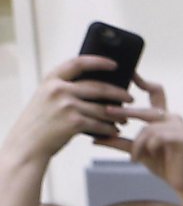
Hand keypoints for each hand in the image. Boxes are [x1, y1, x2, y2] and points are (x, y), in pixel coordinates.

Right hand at [1, 57, 135, 164]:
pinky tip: (115, 130)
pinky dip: (110, 128)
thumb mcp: (46, 97)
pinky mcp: (74, 123)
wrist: (29, 143)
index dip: (98, 62)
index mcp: (51, 79)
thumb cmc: (41, 120)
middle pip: (98, 87)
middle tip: (130, 98)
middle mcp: (59, 89)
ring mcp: (66, 105)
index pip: (78, 63)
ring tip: (125, 118)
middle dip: (118, 93)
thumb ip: (64, 88)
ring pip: (102, 109)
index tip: (114, 64)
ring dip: (118, 115)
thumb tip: (96, 85)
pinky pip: (100, 124)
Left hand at [107, 76, 182, 193]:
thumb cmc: (163, 165)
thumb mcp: (137, 151)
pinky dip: (144, 148)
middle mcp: (172, 118)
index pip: (155, 92)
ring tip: (133, 156)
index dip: (143, 81)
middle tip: (107, 111)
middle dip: (125, 111)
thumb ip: (119, 142)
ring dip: (138, 143)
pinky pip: (156, 137)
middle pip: (146, 109)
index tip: (129, 72)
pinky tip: (139, 159)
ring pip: (148, 127)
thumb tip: (95, 138)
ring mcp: (180, 128)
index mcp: (163, 117)